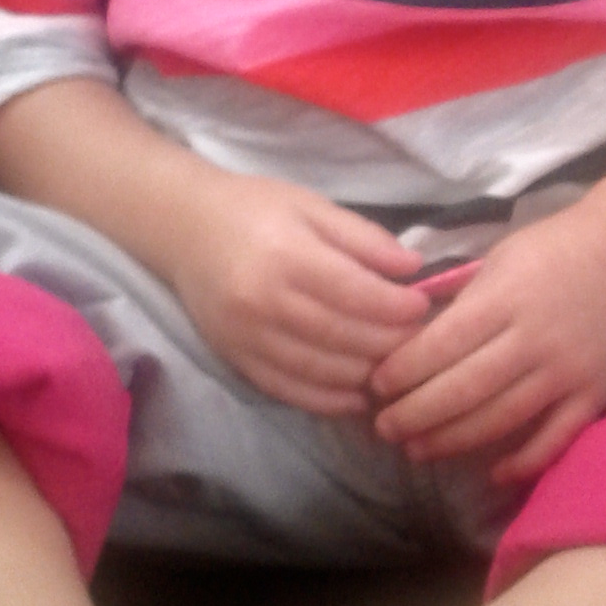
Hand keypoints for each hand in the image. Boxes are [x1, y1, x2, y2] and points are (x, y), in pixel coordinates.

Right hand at [165, 172, 429, 415]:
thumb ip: (363, 237)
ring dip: (367, 374)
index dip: (397, 307)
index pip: (356, 294)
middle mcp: (264, 302)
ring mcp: (247, 338)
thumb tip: (413, 267)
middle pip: (344, 337)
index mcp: (286, 256)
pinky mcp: (237, 362)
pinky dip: (330, 400)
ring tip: (395, 364)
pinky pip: (291, 392)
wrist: (183, 229)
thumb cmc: (253, 208)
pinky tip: (358, 395)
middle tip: (420, 338)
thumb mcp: (311, 205)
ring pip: (322, 372)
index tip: (423, 305)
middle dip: (391, 342)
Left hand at [366, 205, 605, 484]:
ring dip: (453, 440)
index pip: (442, 344)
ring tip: (418, 450)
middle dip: (417, 414)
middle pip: (465, 389)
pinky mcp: (595, 393)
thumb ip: (460, 296)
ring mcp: (567, 371)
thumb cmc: (557, 247)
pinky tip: (492, 471)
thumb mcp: (500, 256)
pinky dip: (524, 460)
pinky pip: (555, 438)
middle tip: (384, 429)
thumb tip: (407, 329)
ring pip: (501, 418)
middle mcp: (534, 339)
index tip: (374, 388)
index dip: (403, 372)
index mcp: (505, 298)